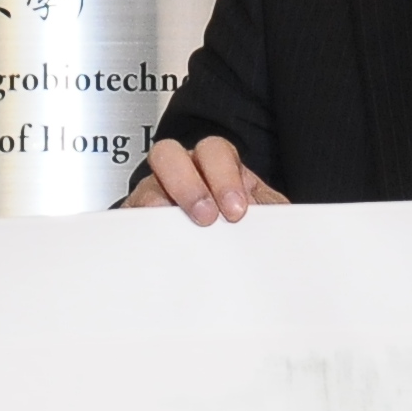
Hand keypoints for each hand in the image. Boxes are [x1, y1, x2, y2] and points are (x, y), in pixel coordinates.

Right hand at [128, 135, 286, 226]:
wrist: (219, 258)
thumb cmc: (239, 227)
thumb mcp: (261, 216)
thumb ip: (270, 212)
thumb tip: (279, 220)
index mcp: (215, 165)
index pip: (215, 152)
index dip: (224, 176)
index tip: (237, 210)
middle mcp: (181, 172)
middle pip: (170, 154)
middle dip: (189, 184)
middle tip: (206, 216)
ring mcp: (155, 194)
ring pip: (146, 184)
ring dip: (160, 203)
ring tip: (177, 229)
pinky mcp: (138, 220)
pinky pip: (132, 216)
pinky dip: (140, 225)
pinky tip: (155, 240)